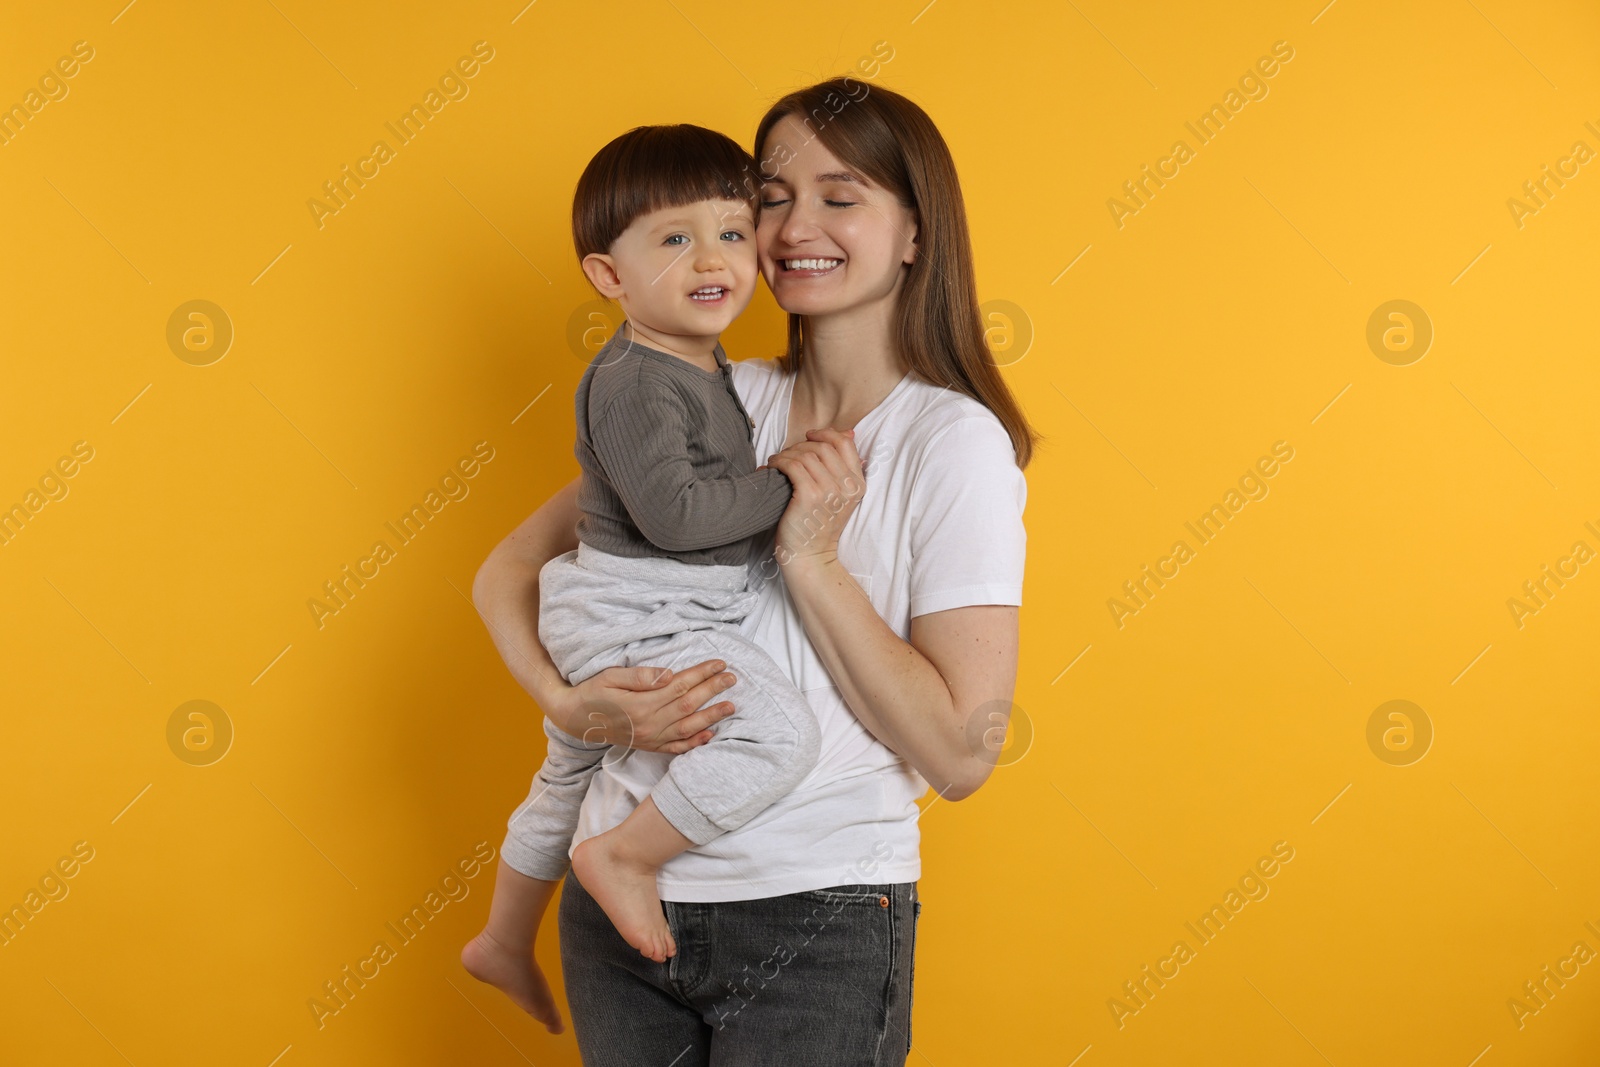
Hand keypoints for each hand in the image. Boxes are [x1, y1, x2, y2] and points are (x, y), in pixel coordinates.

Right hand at [553, 658, 739, 753]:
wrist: (575, 718)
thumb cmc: (593, 692)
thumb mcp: (611, 676)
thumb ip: (641, 676)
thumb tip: (668, 674)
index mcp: (640, 705)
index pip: (679, 686)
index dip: (701, 674)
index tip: (720, 663)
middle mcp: (648, 724)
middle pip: (688, 705)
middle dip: (712, 690)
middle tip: (732, 678)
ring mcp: (650, 738)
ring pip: (687, 728)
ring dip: (711, 717)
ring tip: (731, 706)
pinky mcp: (649, 746)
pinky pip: (676, 748)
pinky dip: (695, 743)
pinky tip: (710, 735)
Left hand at [764, 427, 866, 570]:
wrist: (810, 556)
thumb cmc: (818, 524)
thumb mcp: (840, 495)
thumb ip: (843, 466)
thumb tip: (848, 432)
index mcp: (857, 484)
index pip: (845, 444)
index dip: (826, 434)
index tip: (810, 436)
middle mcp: (846, 486)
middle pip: (822, 447)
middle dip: (801, 445)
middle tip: (787, 455)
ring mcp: (829, 491)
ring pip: (805, 454)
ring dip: (786, 454)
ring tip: (777, 462)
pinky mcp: (809, 496)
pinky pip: (792, 465)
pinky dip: (778, 462)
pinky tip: (772, 468)